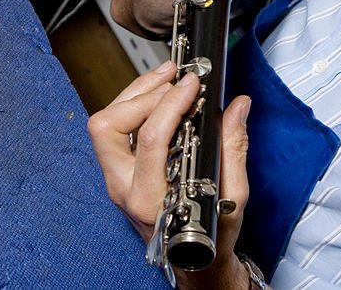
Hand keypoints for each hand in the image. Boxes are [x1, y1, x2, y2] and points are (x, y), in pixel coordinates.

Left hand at [87, 61, 253, 289]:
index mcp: (150, 200)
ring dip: (134, 94)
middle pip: (108, 127)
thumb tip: (237, 108)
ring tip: (167, 77)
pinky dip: (134, 105)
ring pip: (104, 124)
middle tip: (175, 79)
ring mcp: (115, 179)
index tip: (193, 86)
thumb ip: (233, 149)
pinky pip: (113, 130)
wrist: (193, 263)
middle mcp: (123, 188)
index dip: (171, 105)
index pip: (150, 140)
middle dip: (143, 94)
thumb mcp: (232, 198)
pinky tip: (158, 94)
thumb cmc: (209, 238)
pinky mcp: (117, 170)